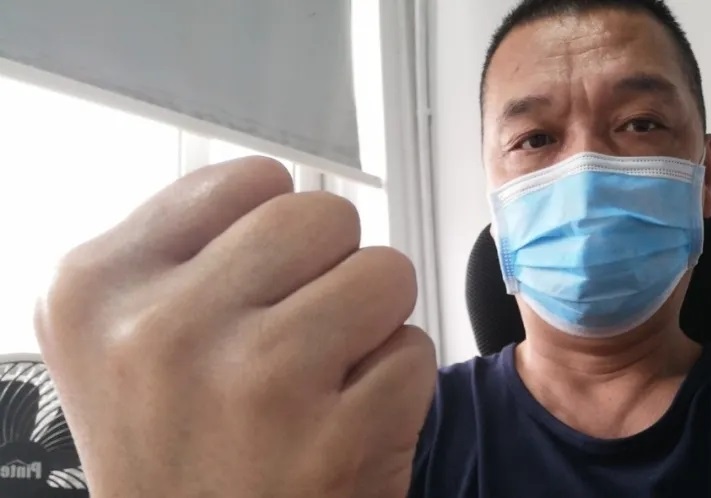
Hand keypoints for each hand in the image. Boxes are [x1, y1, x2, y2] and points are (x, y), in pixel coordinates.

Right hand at [35, 157, 435, 497]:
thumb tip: (278, 189)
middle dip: (331, 269)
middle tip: (300, 333)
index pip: (250, 180)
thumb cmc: (176, 451)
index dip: (275, 235)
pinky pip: (413, 350)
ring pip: (385, 273)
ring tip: (324, 376)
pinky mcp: (335, 439)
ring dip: (371, 323)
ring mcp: (254, 383)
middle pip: (324, 216)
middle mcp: (164, 330)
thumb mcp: (120, 337)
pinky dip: (395, 386)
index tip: (259, 284)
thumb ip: (183, 251)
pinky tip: (341, 424)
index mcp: (97, 288)